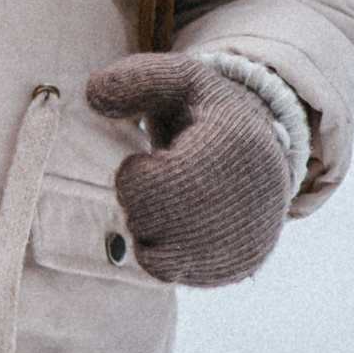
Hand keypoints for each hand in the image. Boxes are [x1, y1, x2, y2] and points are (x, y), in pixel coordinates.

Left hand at [88, 52, 293, 287]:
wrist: (262, 157)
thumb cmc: (208, 115)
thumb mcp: (180, 80)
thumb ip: (135, 78)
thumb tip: (91, 93)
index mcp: (234, 147)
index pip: (150, 185)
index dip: (136, 174)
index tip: (156, 159)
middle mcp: (249, 200)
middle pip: (148, 222)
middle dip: (138, 202)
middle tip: (158, 183)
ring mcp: (245, 240)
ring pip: (155, 256)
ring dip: (147, 228)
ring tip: (169, 203)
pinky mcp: (237, 267)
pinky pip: (173, 274)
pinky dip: (163, 252)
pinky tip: (178, 226)